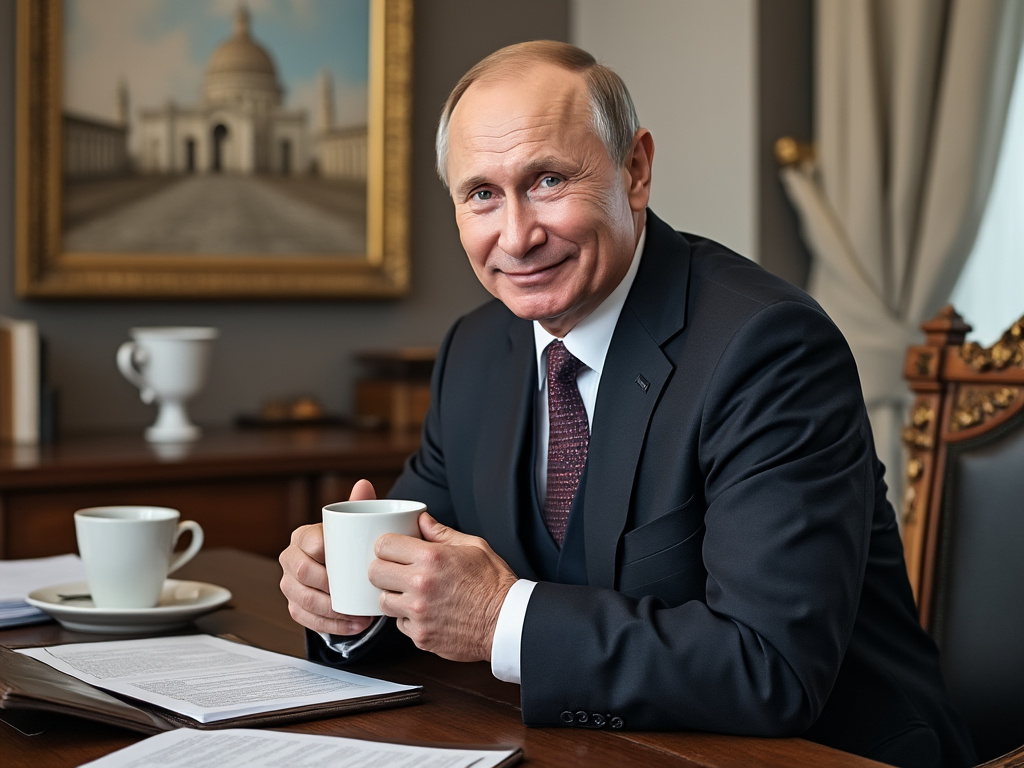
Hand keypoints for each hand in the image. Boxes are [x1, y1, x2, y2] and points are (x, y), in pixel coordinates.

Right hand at [279, 479, 376, 635]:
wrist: (339, 567)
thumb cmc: (347, 544)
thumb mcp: (353, 525)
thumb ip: (359, 505)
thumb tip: (364, 484)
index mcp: (302, 536)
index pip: (311, 543)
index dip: (326, 554)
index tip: (346, 563)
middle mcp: (290, 559)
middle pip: (302, 574)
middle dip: (328, 587)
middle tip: (353, 592)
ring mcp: (289, 584)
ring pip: (302, 600)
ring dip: (330, 611)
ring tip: (358, 615)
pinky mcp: (294, 605)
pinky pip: (305, 619)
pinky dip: (330, 625)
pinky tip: (352, 626)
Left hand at [370, 513, 517, 661]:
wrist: (507, 622)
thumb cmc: (494, 583)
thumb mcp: (473, 546)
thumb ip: (441, 532)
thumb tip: (422, 520)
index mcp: (431, 558)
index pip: (384, 545)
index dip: (386, 546)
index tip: (392, 550)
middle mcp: (420, 585)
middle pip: (374, 573)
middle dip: (382, 569)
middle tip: (396, 571)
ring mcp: (418, 613)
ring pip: (383, 601)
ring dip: (393, 596)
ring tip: (412, 593)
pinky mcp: (420, 636)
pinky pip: (399, 624)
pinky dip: (408, 618)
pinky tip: (426, 611)